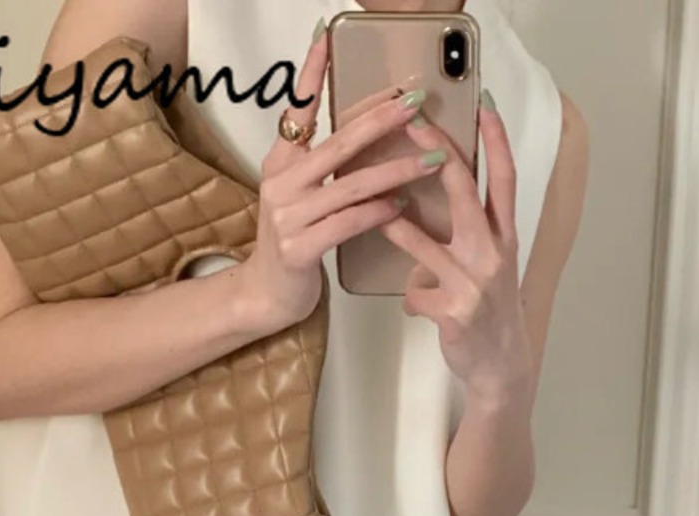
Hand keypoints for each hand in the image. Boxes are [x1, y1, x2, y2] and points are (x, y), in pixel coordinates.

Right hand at [238, 33, 453, 331]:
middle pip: (338, 142)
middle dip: (381, 120)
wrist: (266, 294)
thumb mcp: (300, 195)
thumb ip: (322, 166)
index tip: (329, 37)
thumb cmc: (294, 242)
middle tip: (415, 103)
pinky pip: (348, 223)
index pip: (298, 108)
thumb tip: (364, 132)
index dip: (313, 73)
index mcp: (281, 162)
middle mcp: (281, 182)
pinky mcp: (300, 248)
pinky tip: (402, 206)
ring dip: (396, 171)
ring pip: (351, 185)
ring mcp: (288, 216)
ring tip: (432, 160)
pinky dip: (378, 212)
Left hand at [378, 99, 534, 404]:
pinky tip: (416, 308)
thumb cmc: (490, 312)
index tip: (483, 103)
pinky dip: (412, 298)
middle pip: (464, 192)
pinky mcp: (454, 312)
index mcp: (505, 238)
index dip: (496, 140)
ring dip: (397, 226)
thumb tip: (434, 207)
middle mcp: (494, 254)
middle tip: (412, 120)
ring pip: (425, 244)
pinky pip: (416, 294)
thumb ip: (471, 235)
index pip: (503, 178)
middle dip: (437, 151)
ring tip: (377, 211)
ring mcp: (474, 283)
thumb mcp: (491, 267)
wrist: (502, 367)